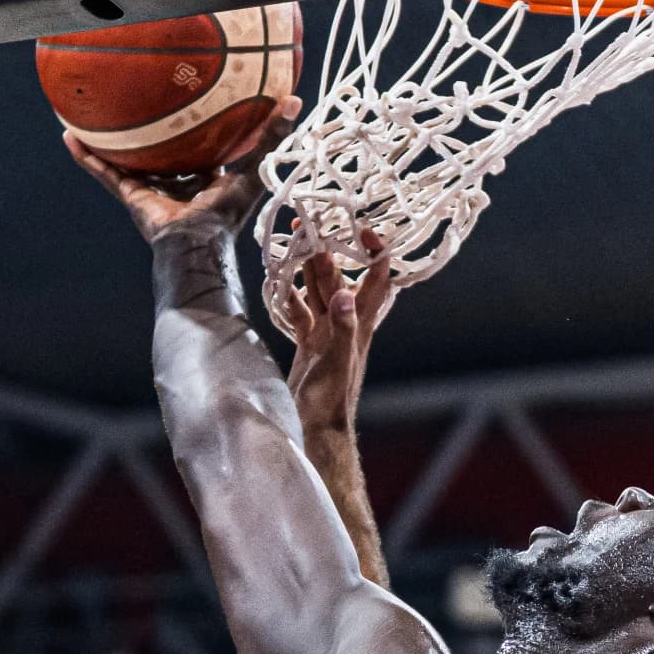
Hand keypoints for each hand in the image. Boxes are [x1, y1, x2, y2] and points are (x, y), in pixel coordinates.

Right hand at [65, 96, 301, 244]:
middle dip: (152, 132)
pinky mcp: (130, 195)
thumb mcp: (252, 170)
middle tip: (142, 99)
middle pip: (160, 152)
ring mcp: (150, 190)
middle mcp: (175, 183)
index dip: (198, 128)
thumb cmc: (227, 215)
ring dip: (110, 142)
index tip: (192, 103)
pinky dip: (86, 156)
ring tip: (94, 114)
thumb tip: (295, 102)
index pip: (200, 148)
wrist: (196, 245)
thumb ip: (271, 138)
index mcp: (205, 179)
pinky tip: (69, 135)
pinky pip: (103, 171)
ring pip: (127, 160)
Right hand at [284, 238, 393, 432]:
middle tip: (309, 226)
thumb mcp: (338, 360)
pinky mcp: (309, 343)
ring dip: (308, 268)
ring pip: (318, 291)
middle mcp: (346, 322)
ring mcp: (326, 332)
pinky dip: (290, 296)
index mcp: (360, 323)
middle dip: (328, 250)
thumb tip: (344, 293)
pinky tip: (278, 282)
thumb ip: (343, 327)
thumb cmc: (332, 399)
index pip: (376, 278)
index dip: (375, 252)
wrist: (317, 428)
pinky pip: (300, 312)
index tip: (362, 228)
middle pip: (340, 277)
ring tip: (293, 242)